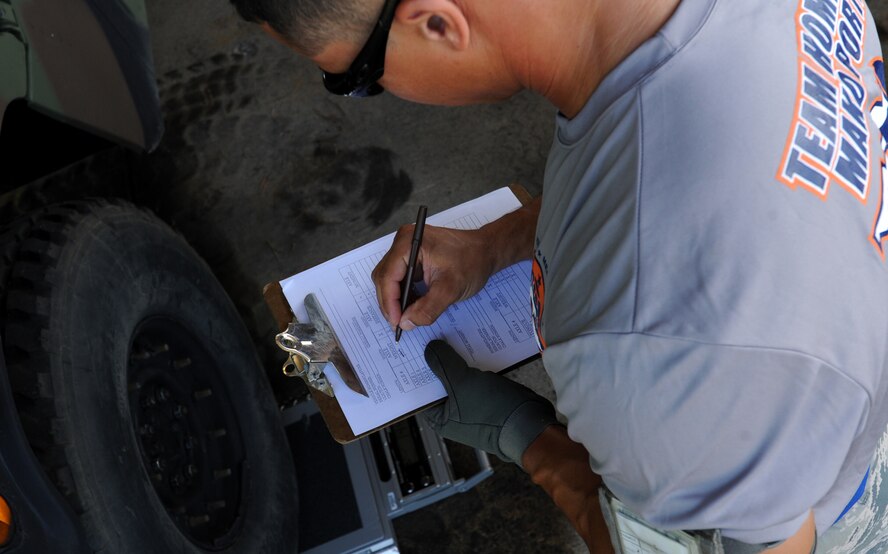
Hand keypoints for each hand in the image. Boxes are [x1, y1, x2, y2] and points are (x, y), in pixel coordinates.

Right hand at [371, 224, 496, 330]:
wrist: (486, 251)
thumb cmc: (472, 261)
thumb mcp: (451, 289)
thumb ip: (427, 308)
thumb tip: (407, 323)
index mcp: (409, 242)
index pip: (388, 275)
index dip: (390, 302)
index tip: (396, 322)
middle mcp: (403, 243)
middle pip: (384, 278)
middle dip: (390, 303)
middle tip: (400, 324)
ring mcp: (406, 249)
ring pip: (389, 280)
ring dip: (395, 301)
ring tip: (406, 317)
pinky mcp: (411, 258)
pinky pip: (398, 279)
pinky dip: (402, 295)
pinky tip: (412, 307)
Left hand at [421, 340, 558, 466]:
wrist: (531, 424)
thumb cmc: (493, 413)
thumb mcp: (462, 383)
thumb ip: (443, 364)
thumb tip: (430, 349)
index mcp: (439, 418)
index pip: (420, 390)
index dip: (416, 368)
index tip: (413, 346)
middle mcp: (453, 412)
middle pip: (439, 380)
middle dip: (438, 359)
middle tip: (433, 335)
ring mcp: (471, 404)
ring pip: (458, 375)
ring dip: (457, 358)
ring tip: (451, 334)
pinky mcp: (487, 396)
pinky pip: (475, 375)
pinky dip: (473, 362)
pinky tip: (472, 344)